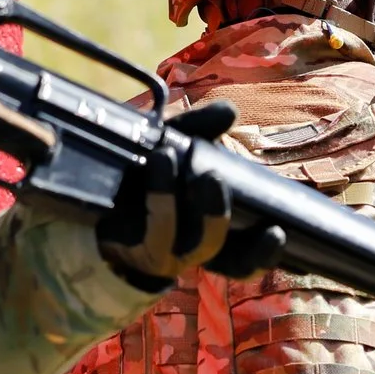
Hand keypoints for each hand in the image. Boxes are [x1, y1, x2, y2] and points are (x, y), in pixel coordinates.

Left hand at [98, 101, 284, 287]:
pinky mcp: (136, 249)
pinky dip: (159, 195)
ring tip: (168, 156)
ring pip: (192, 245)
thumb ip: (201, 129)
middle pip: (229, 260)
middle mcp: (197, 250)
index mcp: (218, 232)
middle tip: (213, 177)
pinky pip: (155, 231)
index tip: (279, 230)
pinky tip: (159, 160)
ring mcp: (167, 254)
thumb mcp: (176, 143)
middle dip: (223, 216)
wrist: (94, 188)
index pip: (249, 256)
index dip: (267, 251)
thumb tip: (229, 113)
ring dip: (186, 201)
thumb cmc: (147, 168)